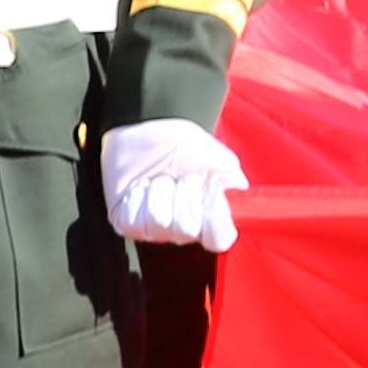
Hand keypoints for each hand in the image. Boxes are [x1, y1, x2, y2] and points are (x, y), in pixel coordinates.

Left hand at [103, 117, 247, 251]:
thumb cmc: (179, 144)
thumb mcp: (213, 155)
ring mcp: (156, 229)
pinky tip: (141, 185)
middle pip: (186, 230)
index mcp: (210, 215)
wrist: (143, 129)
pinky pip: (134, 221)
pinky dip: (138, 196)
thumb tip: (238, 190)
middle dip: (184, 194)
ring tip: (159, 177)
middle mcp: (184, 227)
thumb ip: (230, 176)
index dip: (215, 219)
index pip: (220, 239)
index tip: (213, 194)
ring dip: (159, 191)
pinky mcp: (129, 224)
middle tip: (182, 177)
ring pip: (159, 223)